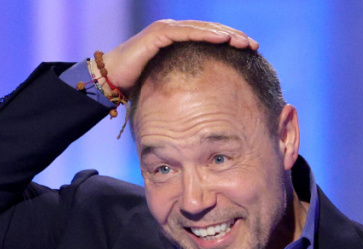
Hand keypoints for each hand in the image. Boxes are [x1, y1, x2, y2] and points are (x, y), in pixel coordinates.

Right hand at [100, 20, 257, 91]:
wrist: (109, 81)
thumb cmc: (136, 86)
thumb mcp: (169, 86)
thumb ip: (186, 87)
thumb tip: (205, 105)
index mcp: (178, 42)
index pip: (209, 38)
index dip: (230, 42)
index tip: (249, 52)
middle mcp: (173, 31)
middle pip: (210, 30)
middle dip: (233, 37)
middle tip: (253, 45)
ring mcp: (166, 30)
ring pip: (202, 29)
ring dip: (224, 34)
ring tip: (243, 42)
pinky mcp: (158, 34)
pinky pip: (187, 32)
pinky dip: (206, 35)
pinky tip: (223, 40)